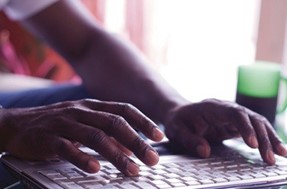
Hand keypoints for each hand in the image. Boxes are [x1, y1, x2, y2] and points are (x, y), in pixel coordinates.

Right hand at [0, 99, 163, 175]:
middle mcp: (81, 111)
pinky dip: (83, 159)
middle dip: (137, 142)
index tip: (159, 136)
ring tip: (133, 170)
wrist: (18, 123)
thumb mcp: (84, 124)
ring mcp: (65, 123)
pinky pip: (67, 148)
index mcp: (93, 106)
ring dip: (117, 154)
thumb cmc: (58, 124)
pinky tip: (95, 170)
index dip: (143, 122)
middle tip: (153, 159)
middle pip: (115, 124)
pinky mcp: (48, 138)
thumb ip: (107, 134)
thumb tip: (131, 148)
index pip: (124, 110)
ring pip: (96, 136)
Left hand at [164, 98, 286, 164]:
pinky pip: (254, 129)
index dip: (245, 127)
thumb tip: (205, 152)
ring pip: (257, 123)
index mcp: (212, 106)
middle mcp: (226, 108)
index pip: (234, 113)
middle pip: (250, 118)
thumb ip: (189, 139)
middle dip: (263, 137)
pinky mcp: (236, 124)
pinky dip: (266, 139)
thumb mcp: (176, 130)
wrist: (179, 114)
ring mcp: (233, 115)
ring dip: (270, 138)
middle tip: (270, 158)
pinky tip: (276, 150)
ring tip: (282, 155)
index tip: (252, 144)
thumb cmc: (178, 121)